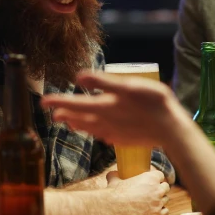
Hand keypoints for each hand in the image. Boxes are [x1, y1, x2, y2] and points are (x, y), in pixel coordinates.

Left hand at [41, 71, 189, 148]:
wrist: (171, 130)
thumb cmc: (153, 103)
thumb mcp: (129, 86)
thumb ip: (103, 82)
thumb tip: (79, 76)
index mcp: (105, 106)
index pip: (75, 103)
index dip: (59, 101)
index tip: (43, 101)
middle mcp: (106, 121)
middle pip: (80, 117)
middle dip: (65, 114)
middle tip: (52, 112)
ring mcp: (114, 132)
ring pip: (90, 128)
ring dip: (78, 124)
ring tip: (68, 122)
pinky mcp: (123, 139)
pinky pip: (103, 135)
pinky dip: (95, 132)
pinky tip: (96, 131)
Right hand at [105, 169, 170, 214]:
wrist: (112, 210)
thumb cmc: (114, 194)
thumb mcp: (114, 180)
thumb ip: (115, 175)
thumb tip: (113, 173)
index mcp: (150, 178)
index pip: (160, 175)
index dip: (156, 178)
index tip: (152, 181)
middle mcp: (157, 190)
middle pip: (166, 187)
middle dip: (160, 189)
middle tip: (152, 192)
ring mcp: (158, 203)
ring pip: (166, 199)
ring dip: (160, 200)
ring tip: (151, 203)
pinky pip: (165, 211)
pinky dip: (160, 211)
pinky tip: (153, 211)